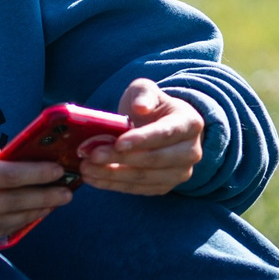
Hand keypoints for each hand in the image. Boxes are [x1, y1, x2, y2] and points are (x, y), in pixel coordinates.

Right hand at [0, 129, 72, 247]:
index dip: (33, 173)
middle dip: (43, 196)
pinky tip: (26, 219)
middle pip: (8, 202)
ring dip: (32, 214)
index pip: (2, 175)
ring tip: (54, 204)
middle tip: (68, 190)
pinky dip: (9, 229)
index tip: (56, 168)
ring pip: (1, 223)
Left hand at [78, 79, 202, 194]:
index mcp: (190, 124)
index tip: (117, 143)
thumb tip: (140, 108)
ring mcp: (179, 173)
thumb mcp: (145, 90)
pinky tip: (93, 178)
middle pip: (154, 159)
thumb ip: (142, 94)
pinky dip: (113, 184)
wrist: (158, 127)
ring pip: (144, 177)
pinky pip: (137, 188)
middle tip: (92, 155)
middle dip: (120, 159)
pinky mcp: (164, 187)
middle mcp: (191, 152)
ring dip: (112, 174)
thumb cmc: (151, 106)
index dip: (142, 140)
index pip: (166, 133)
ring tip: (87, 167)